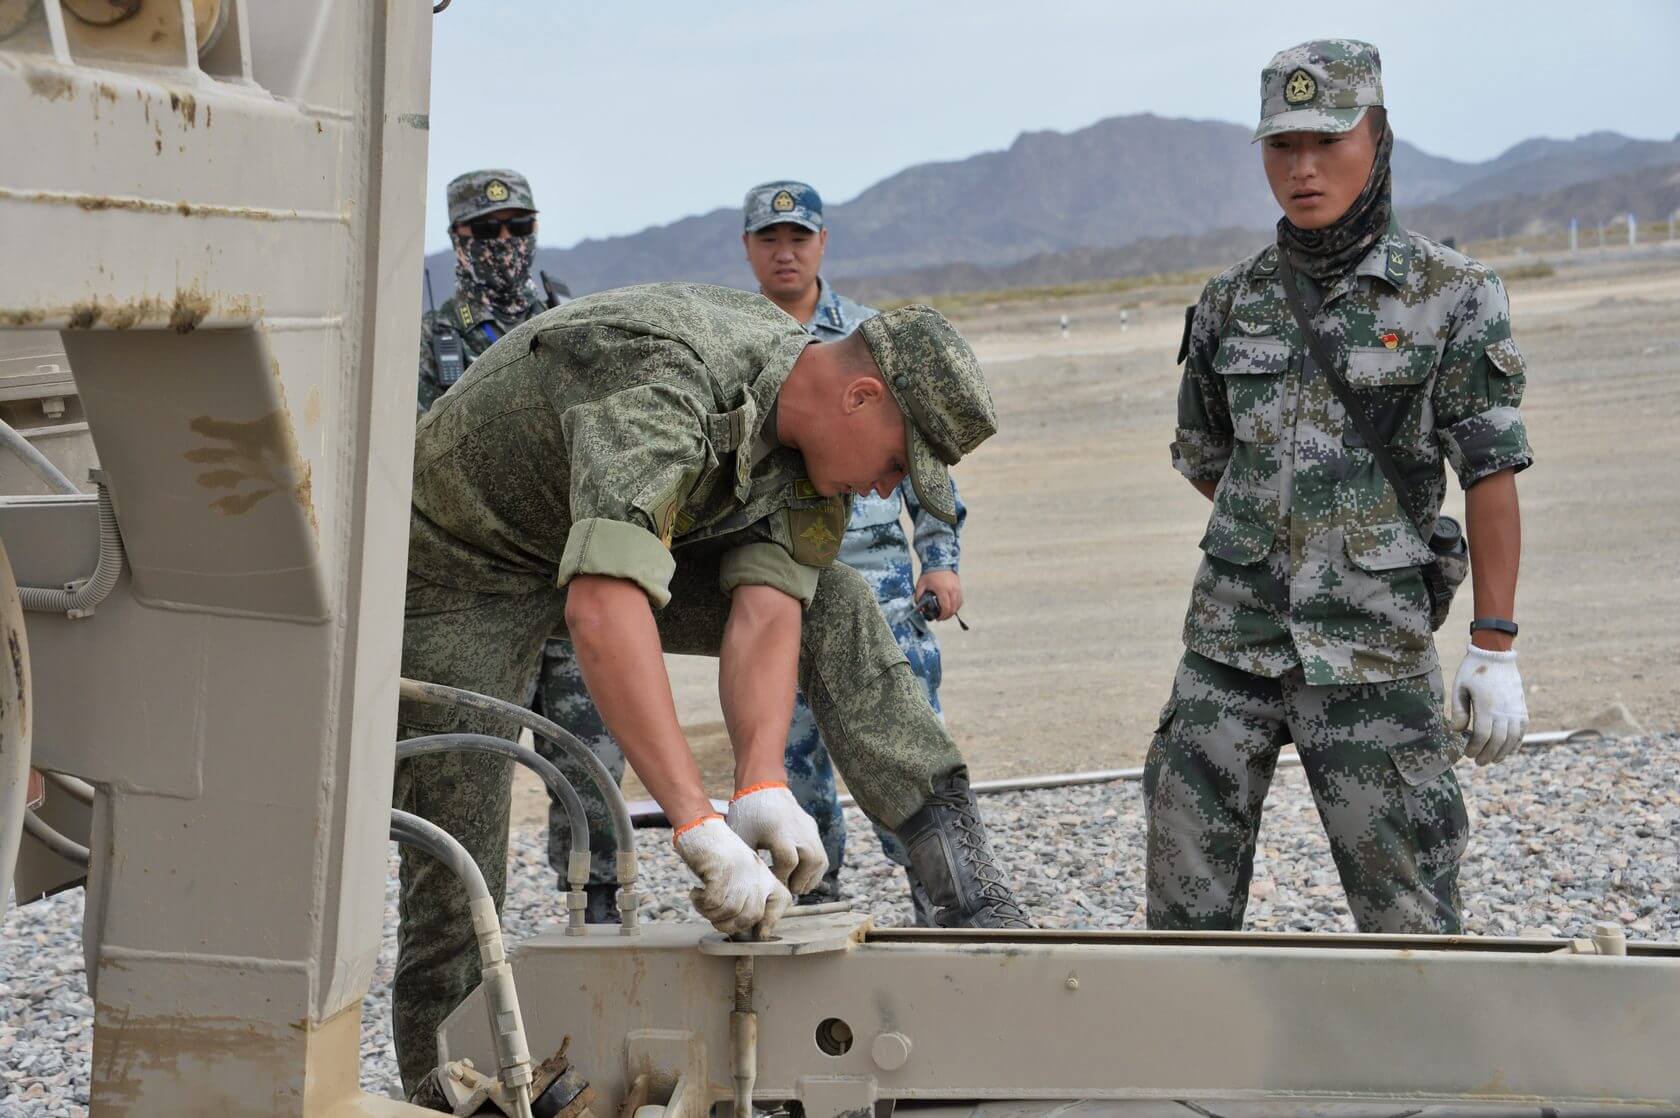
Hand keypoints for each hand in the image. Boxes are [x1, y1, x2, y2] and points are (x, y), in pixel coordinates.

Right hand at [673, 816, 790, 936]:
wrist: (701, 827)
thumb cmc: (718, 856)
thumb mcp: (740, 874)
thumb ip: (747, 897)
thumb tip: (744, 929)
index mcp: (764, 874)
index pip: (782, 901)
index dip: (771, 921)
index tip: (757, 933)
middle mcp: (756, 874)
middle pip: (751, 917)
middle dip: (730, 925)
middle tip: (713, 915)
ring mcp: (740, 873)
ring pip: (730, 913)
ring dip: (711, 914)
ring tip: (702, 903)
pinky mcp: (722, 872)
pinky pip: (712, 903)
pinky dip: (700, 903)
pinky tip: (695, 893)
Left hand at [726, 782, 827, 894]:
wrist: (762, 788)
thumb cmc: (747, 816)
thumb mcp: (742, 838)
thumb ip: (750, 861)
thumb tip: (752, 888)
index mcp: (777, 831)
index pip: (788, 861)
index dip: (782, 878)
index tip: (772, 886)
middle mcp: (798, 829)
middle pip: (811, 860)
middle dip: (800, 880)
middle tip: (788, 890)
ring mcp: (808, 828)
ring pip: (820, 859)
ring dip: (810, 878)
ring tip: (797, 887)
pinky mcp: (812, 828)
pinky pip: (821, 853)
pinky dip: (815, 869)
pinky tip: (802, 876)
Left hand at [914, 569, 962, 619]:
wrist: (939, 562)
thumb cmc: (930, 573)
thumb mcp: (921, 584)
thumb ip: (918, 595)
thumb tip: (918, 605)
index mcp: (942, 590)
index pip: (945, 607)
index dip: (943, 615)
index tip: (938, 618)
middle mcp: (952, 590)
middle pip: (953, 608)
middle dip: (947, 615)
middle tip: (941, 618)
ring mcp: (957, 588)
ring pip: (958, 604)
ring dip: (953, 611)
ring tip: (946, 614)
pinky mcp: (959, 587)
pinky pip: (960, 599)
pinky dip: (957, 605)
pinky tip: (951, 607)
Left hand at [1450, 644, 1527, 765]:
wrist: (1496, 654)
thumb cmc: (1473, 670)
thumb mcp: (1460, 687)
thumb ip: (1459, 710)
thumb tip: (1458, 731)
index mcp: (1487, 705)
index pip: (1483, 735)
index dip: (1475, 748)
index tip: (1467, 753)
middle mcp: (1504, 710)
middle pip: (1498, 741)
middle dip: (1487, 754)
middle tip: (1478, 762)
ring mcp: (1515, 709)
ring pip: (1512, 738)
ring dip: (1503, 752)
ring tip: (1492, 760)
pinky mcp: (1522, 707)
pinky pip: (1522, 730)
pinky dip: (1516, 742)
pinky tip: (1508, 750)